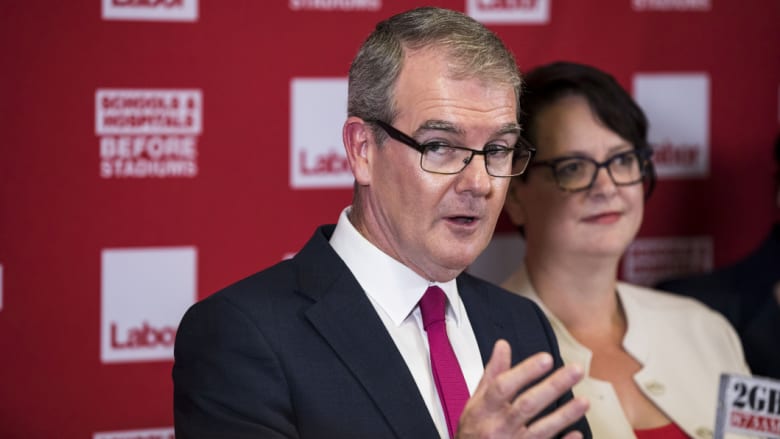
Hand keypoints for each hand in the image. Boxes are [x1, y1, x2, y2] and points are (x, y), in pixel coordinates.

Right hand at [456, 340, 588, 438]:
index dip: (525, 371)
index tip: (546, 359)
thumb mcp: (476, 401)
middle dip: (553, 387)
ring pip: (541, 430)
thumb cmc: (473, 431)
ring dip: (564, 415)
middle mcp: (498, 427)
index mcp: (484, 409)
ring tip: (584, 401)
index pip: (503, 386)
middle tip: (576, 370)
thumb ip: (492, 374)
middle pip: (527, 405)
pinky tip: (577, 433)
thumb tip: (503, 346)